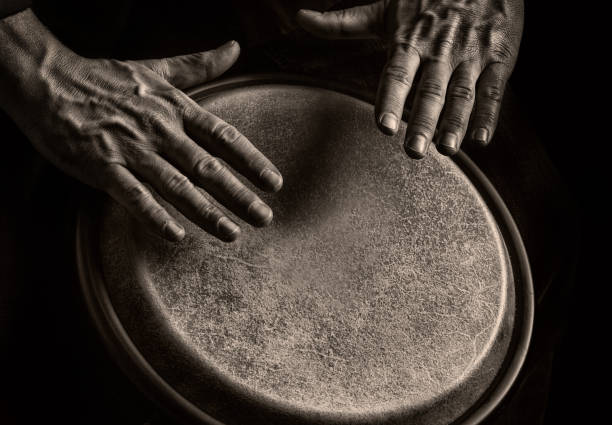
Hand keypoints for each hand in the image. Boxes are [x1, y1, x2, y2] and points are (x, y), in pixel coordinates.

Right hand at [1, 11, 282, 242]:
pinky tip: (175, 236)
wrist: (49, 81)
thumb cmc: (107, 79)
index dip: (252, 161)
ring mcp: (131, 149)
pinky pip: (133, 195)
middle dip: (239, 196)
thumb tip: (235, 47)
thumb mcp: (158, 68)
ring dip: (206, 212)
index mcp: (176, 107)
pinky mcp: (102, 166)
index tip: (274, 183)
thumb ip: (200, 64)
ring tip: (231, 234)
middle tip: (264, 218)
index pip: (223, 138)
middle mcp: (160, 130)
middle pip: (207, 168)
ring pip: (176, 186)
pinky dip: (154, 215)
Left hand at [297, 0, 522, 157]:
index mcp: (409, 39)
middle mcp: (439, 49)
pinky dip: (489, 114)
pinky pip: (494, 88)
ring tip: (447, 149)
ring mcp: (471, 53)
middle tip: (414, 151)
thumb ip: (343, 22)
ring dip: (455, 122)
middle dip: (423, 122)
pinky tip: (481, 139)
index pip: (397, 74)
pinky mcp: (499, 55)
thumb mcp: (384, 7)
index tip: (385, 127)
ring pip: (462, 92)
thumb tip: (301, 19)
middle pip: (430, 90)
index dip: (390, 100)